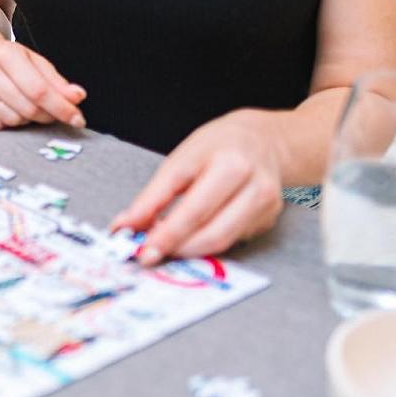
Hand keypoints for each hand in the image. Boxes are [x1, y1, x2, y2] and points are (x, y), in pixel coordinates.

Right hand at [0, 26, 85, 130]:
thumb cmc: (5, 56)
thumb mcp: (33, 60)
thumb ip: (56, 81)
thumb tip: (77, 98)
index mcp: (6, 55)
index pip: (39, 90)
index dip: (61, 108)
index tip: (77, 119)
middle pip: (27, 108)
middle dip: (46, 115)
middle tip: (51, 112)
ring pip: (12, 119)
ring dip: (26, 118)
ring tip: (24, 105)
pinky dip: (7, 121)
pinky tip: (7, 107)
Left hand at [110, 110, 285, 264]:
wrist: (263, 142)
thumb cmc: (217, 147)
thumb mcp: (181, 160)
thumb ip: (155, 195)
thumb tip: (127, 224)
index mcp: (230, 163)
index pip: (191, 205)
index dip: (164, 231)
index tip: (139, 246)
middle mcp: (253, 185)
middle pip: (209, 229)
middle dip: (175, 246)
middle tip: (148, 254)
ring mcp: (265, 206)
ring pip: (221, 241)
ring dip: (188, 250)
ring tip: (165, 247)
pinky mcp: (268, 221)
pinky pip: (231, 240)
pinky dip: (205, 243)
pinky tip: (190, 237)